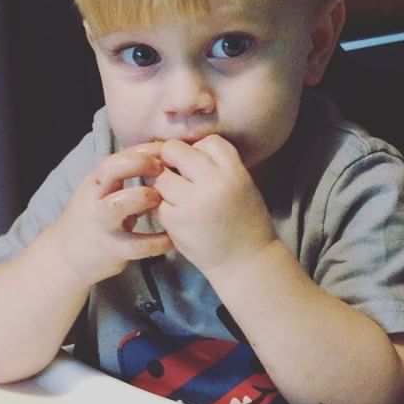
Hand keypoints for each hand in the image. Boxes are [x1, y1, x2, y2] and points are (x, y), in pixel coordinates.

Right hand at [50, 142, 172, 283]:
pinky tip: (170, 238)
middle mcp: (95, 199)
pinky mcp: (111, 249)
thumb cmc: (94, 218)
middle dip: (139, 164)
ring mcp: (102, 224)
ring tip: (163, 203)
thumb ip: (124, 176)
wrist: (67, 257)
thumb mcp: (102, 192)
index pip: (117, 156)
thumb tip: (161, 158)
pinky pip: (137, 245)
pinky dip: (157, 242)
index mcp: (96, 182)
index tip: (167, 150)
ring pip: (118, 205)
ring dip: (144, 198)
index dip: (143, 150)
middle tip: (164, 170)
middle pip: (111, 171)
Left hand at [154, 135, 275, 273]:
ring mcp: (192, 202)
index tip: (199, 165)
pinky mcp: (176, 222)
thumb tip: (184, 150)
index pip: (208, 142)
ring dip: (163, 183)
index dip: (199, 150)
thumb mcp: (243, 185)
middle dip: (173, 160)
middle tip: (178, 175)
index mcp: (234, 172)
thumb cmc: (245, 223)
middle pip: (176, 151)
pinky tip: (176, 215)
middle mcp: (214, 183)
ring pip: (160, 177)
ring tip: (177, 196)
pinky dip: (162, 207)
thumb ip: (218, 167)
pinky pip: (157, 203)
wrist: (246, 262)